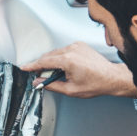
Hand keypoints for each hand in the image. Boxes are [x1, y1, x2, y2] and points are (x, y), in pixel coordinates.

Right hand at [22, 42, 136, 98]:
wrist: (111, 77)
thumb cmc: (96, 84)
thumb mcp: (71, 90)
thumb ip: (51, 85)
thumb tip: (39, 82)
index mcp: (68, 60)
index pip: (44, 62)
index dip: (32, 66)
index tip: (25, 68)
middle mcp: (72, 50)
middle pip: (48, 56)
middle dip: (42, 66)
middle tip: (40, 77)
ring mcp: (76, 46)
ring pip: (56, 52)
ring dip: (52, 61)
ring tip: (56, 74)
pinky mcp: (80, 45)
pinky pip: (64, 50)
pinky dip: (61, 57)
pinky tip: (64, 67)